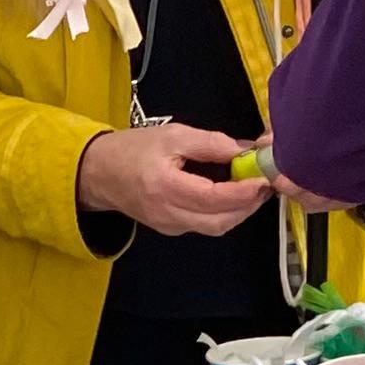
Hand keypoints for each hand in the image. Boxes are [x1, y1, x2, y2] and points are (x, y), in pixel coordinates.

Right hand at [75, 119, 278, 237]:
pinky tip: (232, 195)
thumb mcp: (173, 136)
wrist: (99, 174)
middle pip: (219, 221)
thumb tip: (246, 150)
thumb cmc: (132, 150)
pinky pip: (205, 225)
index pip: (212, 198)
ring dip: (239, 211)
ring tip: (253, 188)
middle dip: (248, 205)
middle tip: (265, 183)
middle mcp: (167, 213)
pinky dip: (224, 212)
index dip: (242, 192)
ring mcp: (169, 226)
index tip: (263, 178)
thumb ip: (211, 143)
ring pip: (215, 227)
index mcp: (165, 187)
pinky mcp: (172, 229)